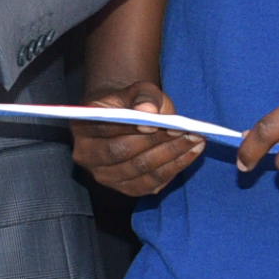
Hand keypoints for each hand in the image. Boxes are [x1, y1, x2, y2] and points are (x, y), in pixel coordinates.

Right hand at [72, 81, 202, 196]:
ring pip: (139, 171)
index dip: (132, 127)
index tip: (162, 123)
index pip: (105, 128)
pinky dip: (172, 170)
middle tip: (189, 133)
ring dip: (171, 157)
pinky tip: (190, 154)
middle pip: (122, 153)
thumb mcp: (137, 90)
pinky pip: (149, 184)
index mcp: (82, 125)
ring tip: (196, 142)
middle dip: (158, 143)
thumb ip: (143, 96)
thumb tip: (149, 112)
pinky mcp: (123, 188)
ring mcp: (104, 176)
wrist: (124, 118)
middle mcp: (86, 155)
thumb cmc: (130, 102)